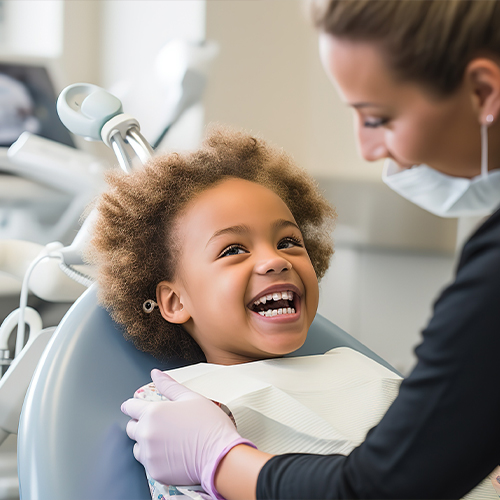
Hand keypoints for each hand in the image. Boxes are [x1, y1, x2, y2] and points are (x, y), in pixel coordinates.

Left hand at [121, 369, 255, 498]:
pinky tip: (173, 453)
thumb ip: (169, 385)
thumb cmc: (209, 425)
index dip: (134, 405)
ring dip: (147, 442)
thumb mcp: (190, 397)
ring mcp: (149, 455)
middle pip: (131, 428)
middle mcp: (146, 434)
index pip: (129, 407)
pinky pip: (148, 463)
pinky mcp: (155, 472)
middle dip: (141, 424)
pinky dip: (156, 458)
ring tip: (169, 440)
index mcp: (153, 412)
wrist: (220, 456)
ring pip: (138, 447)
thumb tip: (156, 374)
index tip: (137, 407)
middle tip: (162, 424)